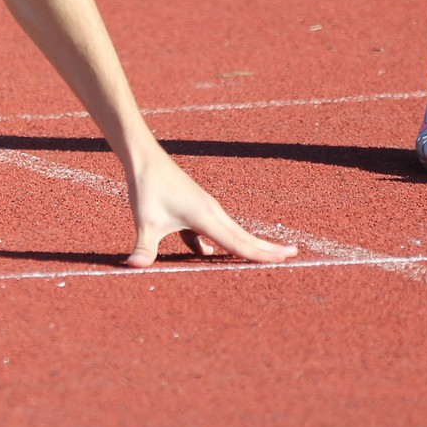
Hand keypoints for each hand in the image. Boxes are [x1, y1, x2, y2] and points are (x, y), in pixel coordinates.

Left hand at [124, 157, 299, 266]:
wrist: (144, 158)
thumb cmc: (146, 187)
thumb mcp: (144, 222)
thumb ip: (143, 247)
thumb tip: (133, 267)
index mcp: (206, 218)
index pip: (239, 243)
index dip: (262, 255)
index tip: (285, 259)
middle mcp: (212, 212)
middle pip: (244, 236)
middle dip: (268, 247)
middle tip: (294, 254)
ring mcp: (204, 209)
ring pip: (231, 233)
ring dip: (247, 245)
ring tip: (266, 255)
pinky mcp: (194, 208)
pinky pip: (210, 230)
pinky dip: (215, 243)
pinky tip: (205, 253)